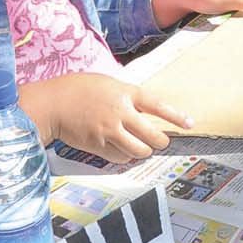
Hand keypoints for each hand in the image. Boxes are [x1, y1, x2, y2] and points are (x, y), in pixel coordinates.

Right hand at [20, 73, 191, 163]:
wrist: (54, 103)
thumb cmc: (80, 89)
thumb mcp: (110, 84)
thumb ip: (128, 97)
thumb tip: (145, 111)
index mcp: (126, 94)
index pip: (158, 106)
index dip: (176, 117)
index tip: (189, 124)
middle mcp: (120, 113)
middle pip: (153, 136)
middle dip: (161, 142)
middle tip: (161, 141)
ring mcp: (109, 131)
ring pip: (139, 151)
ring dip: (144, 151)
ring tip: (142, 146)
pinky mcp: (98, 146)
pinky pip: (120, 157)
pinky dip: (126, 156)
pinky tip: (124, 150)